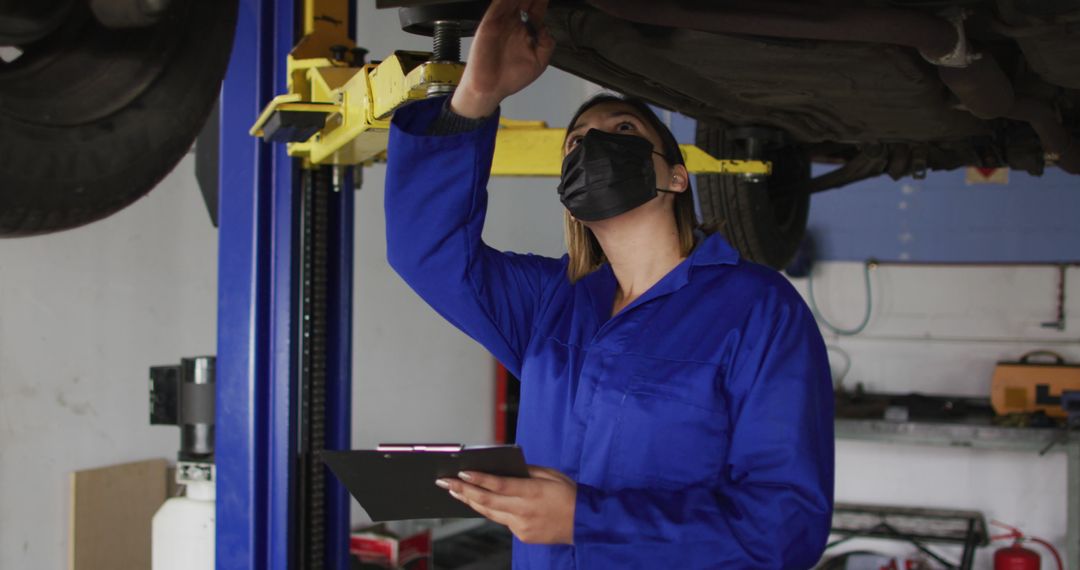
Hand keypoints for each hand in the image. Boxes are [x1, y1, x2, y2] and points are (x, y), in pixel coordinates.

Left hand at [436, 465, 575, 543]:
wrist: (584, 523)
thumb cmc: (569, 494)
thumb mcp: (551, 474)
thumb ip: (527, 471)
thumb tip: (504, 468)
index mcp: (533, 492)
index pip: (500, 485)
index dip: (479, 480)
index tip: (461, 473)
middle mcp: (525, 510)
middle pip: (487, 501)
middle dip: (463, 491)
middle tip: (445, 483)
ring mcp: (522, 526)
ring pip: (490, 513)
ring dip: (471, 501)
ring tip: (455, 491)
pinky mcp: (522, 536)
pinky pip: (502, 521)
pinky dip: (491, 511)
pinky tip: (480, 503)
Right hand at [450, 0, 555, 117]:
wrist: (490, 88)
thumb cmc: (510, 78)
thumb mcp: (539, 63)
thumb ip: (547, 45)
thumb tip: (547, 28)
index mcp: (526, 32)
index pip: (536, 9)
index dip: (542, 1)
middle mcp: (514, 24)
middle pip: (525, 1)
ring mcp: (502, 22)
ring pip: (512, 0)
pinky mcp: (489, 23)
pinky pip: (497, 5)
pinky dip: (505, 0)